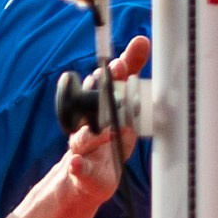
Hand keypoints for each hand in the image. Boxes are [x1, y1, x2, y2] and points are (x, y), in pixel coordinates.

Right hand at [63, 34, 149, 202]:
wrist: (87, 177)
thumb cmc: (110, 140)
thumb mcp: (125, 111)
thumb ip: (131, 80)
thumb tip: (141, 41)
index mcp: (98, 107)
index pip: (105, 85)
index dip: (115, 74)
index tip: (123, 64)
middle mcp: (86, 122)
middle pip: (92, 105)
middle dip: (102, 92)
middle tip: (116, 77)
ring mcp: (82, 147)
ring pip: (84, 137)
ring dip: (95, 133)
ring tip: (108, 130)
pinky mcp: (80, 171)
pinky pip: (76, 167)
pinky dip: (76, 165)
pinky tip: (75, 163)